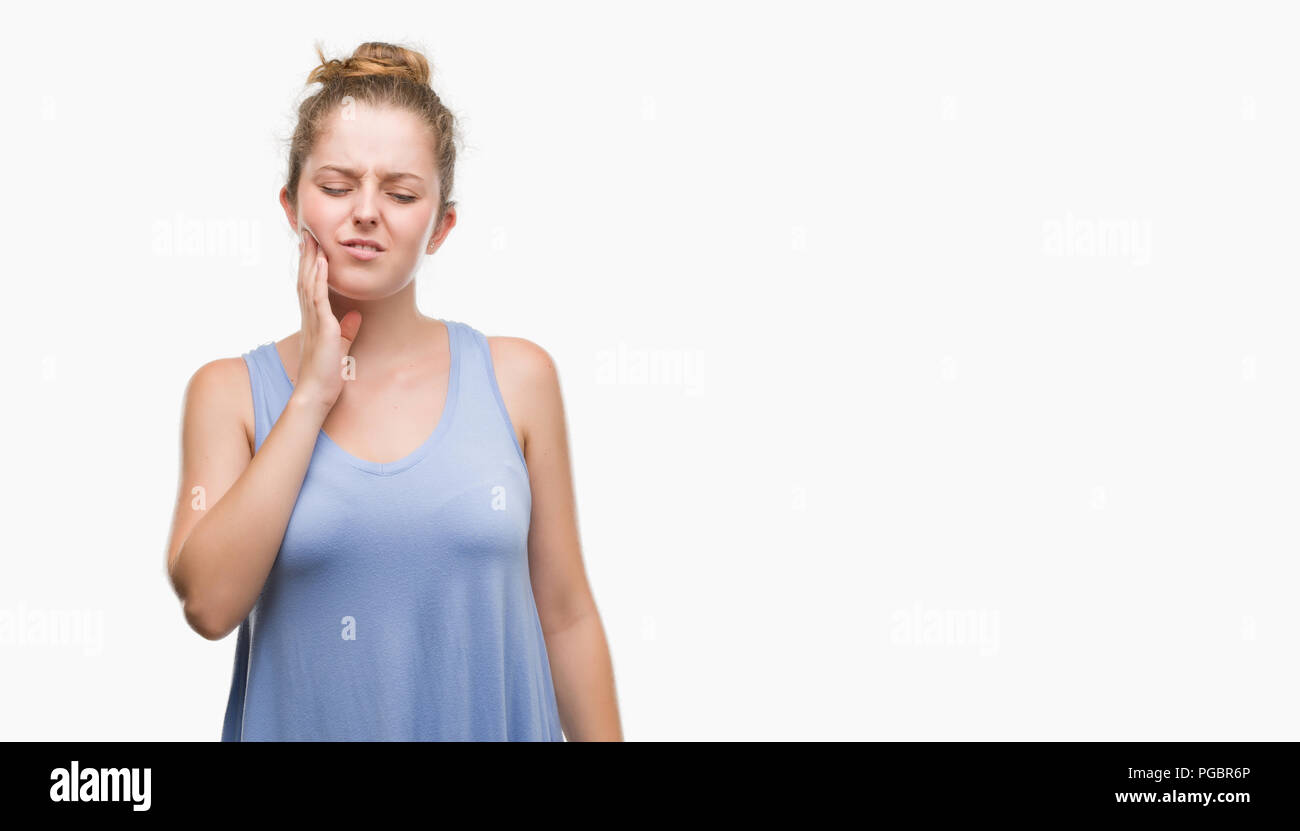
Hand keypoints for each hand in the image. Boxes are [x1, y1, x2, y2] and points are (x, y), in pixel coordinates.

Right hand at [293, 225, 360, 407]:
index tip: (312, 246)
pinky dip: (320, 279)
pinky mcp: (322, 327)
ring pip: (309, 283)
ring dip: (311, 260)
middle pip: (306, 278)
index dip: (311, 265)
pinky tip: (322, 263)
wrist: (317, 392)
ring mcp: (314, 320)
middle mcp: (310, 315)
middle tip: (307, 232)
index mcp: (314, 318)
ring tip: (312, 239)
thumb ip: (347, 330)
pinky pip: (318, 298)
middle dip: (307, 255)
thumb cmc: (327, 373)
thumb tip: (356, 316)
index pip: (310, 285)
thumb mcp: (341, 346)